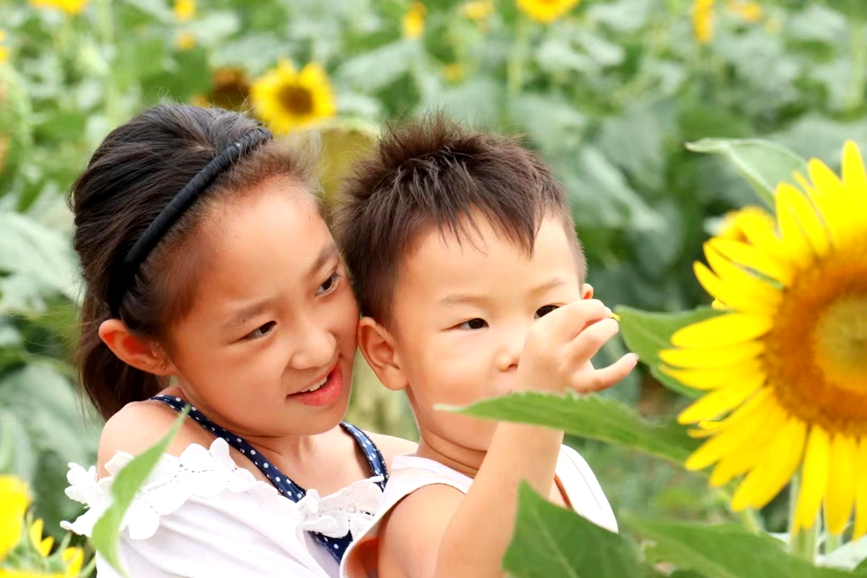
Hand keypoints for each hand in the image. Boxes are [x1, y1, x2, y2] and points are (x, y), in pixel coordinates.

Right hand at [516, 299, 637, 393]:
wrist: (531, 406)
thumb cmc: (544, 365)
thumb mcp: (547, 341)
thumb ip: (571, 323)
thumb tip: (605, 311)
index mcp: (539, 333)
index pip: (571, 309)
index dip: (591, 306)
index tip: (597, 312)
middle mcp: (550, 348)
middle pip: (579, 315)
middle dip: (598, 311)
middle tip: (605, 318)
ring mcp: (565, 369)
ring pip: (593, 338)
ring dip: (608, 328)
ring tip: (612, 328)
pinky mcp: (579, 388)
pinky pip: (606, 376)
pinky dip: (623, 367)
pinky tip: (632, 358)